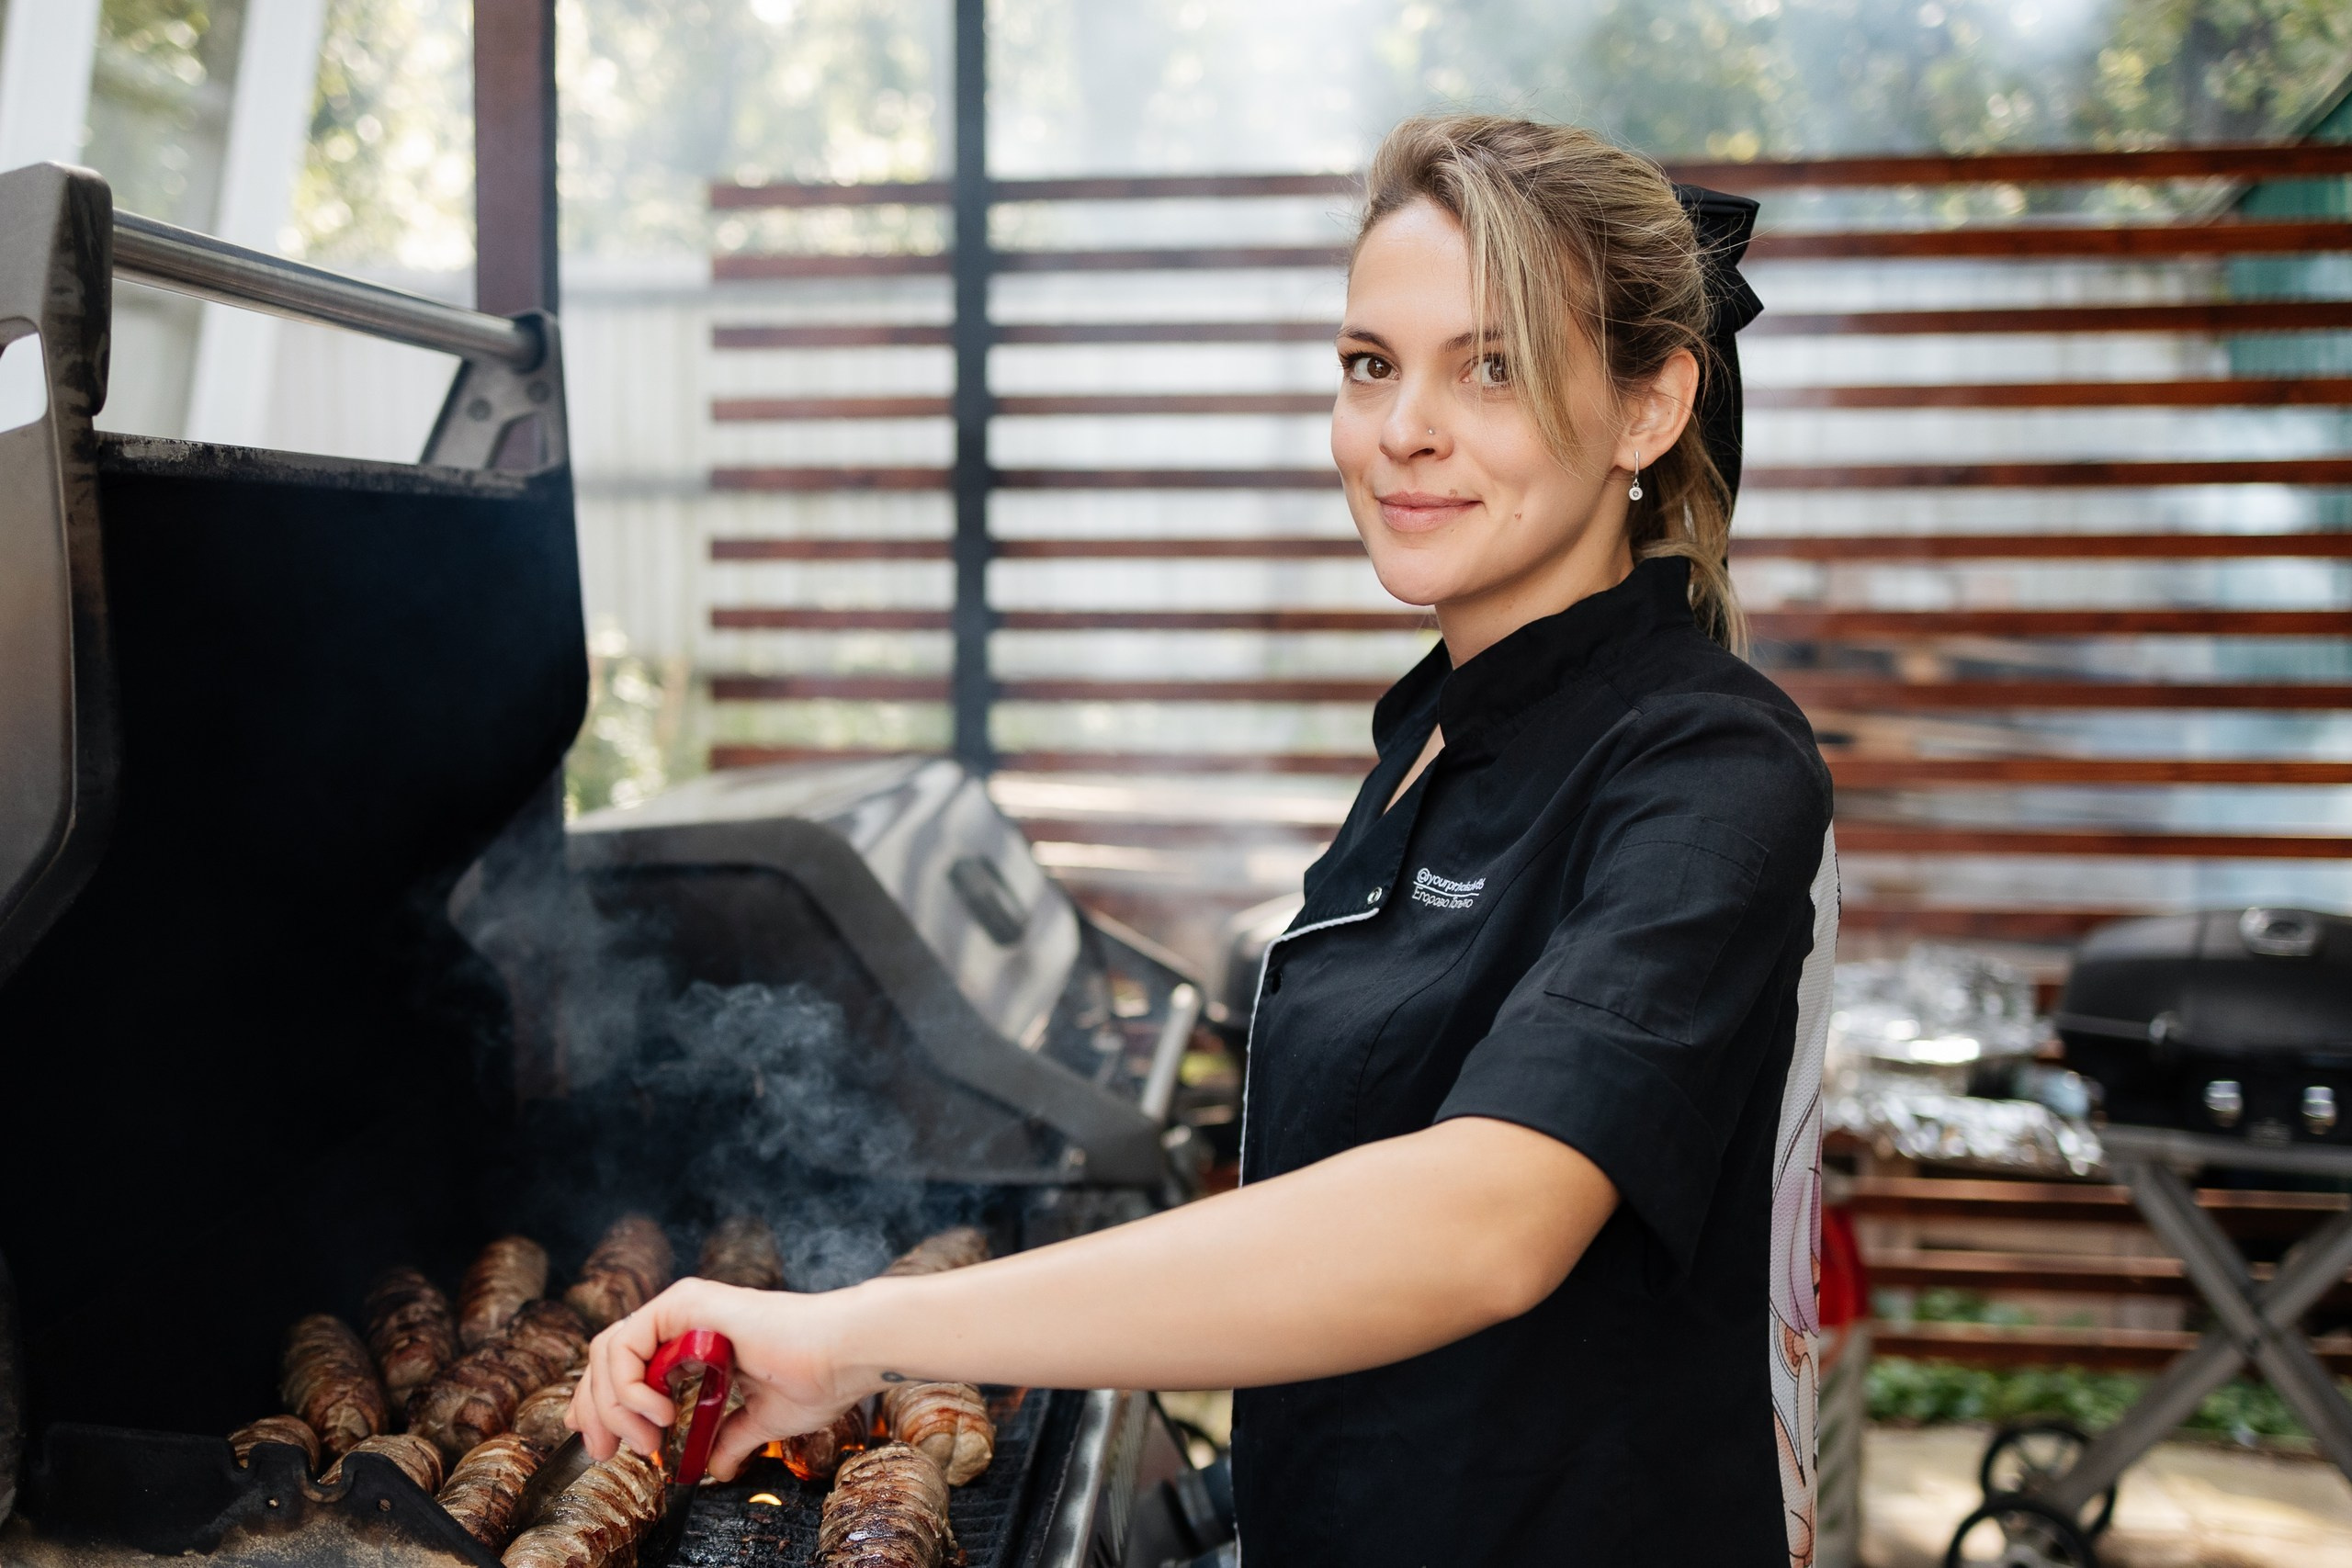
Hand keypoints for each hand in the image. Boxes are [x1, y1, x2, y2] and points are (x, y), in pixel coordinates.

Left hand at [566, 1277, 865, 1481]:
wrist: (842, 1356)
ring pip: (608, 1352)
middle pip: (605, 1358)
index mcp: (696, 1340)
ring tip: (648, 1438)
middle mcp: (683, 1318)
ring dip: (615, 1406)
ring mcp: (682, 1308)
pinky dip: (629, 1387)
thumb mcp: (761, 1419)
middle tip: (604, 1452)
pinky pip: (626, 1344)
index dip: (603, 1406)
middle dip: (595, 1411)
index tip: (603, 1446)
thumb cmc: (816, 1377)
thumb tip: (716, 1469)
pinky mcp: (685, 1304)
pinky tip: (659, 1413)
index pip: (625, 1366)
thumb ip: (728, 1438)